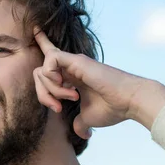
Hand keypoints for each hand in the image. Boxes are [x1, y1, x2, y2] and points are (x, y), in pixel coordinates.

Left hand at [33, 30, 164, 138]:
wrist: (129, 101)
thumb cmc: (113, 108)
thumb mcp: (89, 118)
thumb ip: (80, 123)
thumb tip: (83, 134)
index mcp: (73, 76)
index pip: (51, 59)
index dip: (42, 45)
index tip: (35, 30)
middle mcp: (71, 66)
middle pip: (38, 73)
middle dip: (42, 94)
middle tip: (58, 109)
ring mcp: (73, 61)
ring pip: (41, 69)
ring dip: (51, 90)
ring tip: (72, 98)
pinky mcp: (76, 60)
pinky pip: (50, 61)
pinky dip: (52, 79)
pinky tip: (68, 89)